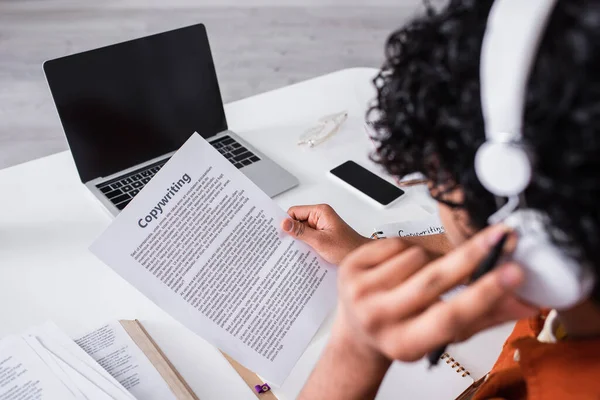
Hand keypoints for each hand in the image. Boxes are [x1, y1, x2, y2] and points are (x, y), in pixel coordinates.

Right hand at [281, 204, 370, 264]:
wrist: (361, 257)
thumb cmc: (347, 248)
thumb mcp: (320, 241)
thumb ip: (301, 232)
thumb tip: (284, 223)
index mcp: (320, 212)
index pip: (294, 211)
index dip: (287, 222)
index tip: (280, 234)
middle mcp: (321, 217)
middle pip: (297, 221)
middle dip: (293, 233)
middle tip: (287, 245)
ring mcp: (322, 226)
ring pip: (302, 231)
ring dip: (300, 240)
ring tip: (300, 250)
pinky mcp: (323, 235)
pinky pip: (309, 237)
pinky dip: (306, 245)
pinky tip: (306, 253)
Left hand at [331, 225, 538, 361]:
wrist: (359, 328)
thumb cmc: (404, 332)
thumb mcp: (442, 335)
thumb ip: (484, 317)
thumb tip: (526, 300)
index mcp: (404, 344)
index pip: (450, 317)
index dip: (484, 293)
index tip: (513, 272)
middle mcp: (378, 318)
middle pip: (432, 280)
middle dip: (471, 255)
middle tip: (501, 237)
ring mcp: (360, 291)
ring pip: (418, 255)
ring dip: (434, 257)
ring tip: (425, 273)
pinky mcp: (351, 266)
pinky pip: (398, 243)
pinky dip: (411, 249)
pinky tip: (404, 266)